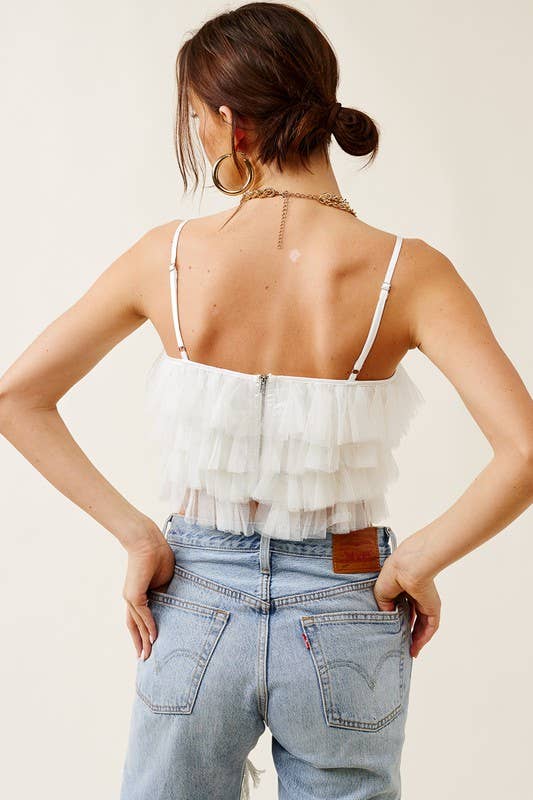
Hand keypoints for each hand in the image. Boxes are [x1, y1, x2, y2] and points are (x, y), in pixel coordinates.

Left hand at [122, 524, 175, 660]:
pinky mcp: (134, 593)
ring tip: (147, 654)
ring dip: (143, 640)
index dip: (144, 632)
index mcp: (139, 595)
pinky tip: (154, 638)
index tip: (151, 645)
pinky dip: (149, 626)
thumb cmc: (158, 556)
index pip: (140, 618)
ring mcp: (131, 596)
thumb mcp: (165, 580)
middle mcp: (132, 598)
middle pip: (134, 626)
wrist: (148, 542)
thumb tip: (171, 607)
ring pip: (137, 623)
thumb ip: (165, 595)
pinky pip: (143, 614)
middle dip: (139, 642)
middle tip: (143, 659)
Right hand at [373, 537, 440, 658]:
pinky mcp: (433, 610)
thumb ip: (384, 608)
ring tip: (409, 652)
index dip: (396, 620)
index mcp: (402, 590)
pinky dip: (423, 639)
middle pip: (412, 619)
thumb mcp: (380, 594)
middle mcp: (414, 597)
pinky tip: (415, 648)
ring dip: (415, 640)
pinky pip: (429, 628)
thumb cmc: (391, 575)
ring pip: (421, 626)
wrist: (407, 569)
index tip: (391, 632)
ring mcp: (424, 604)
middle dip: (407, 632)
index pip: (401, 608)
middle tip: (400, 645)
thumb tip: (388, 620)